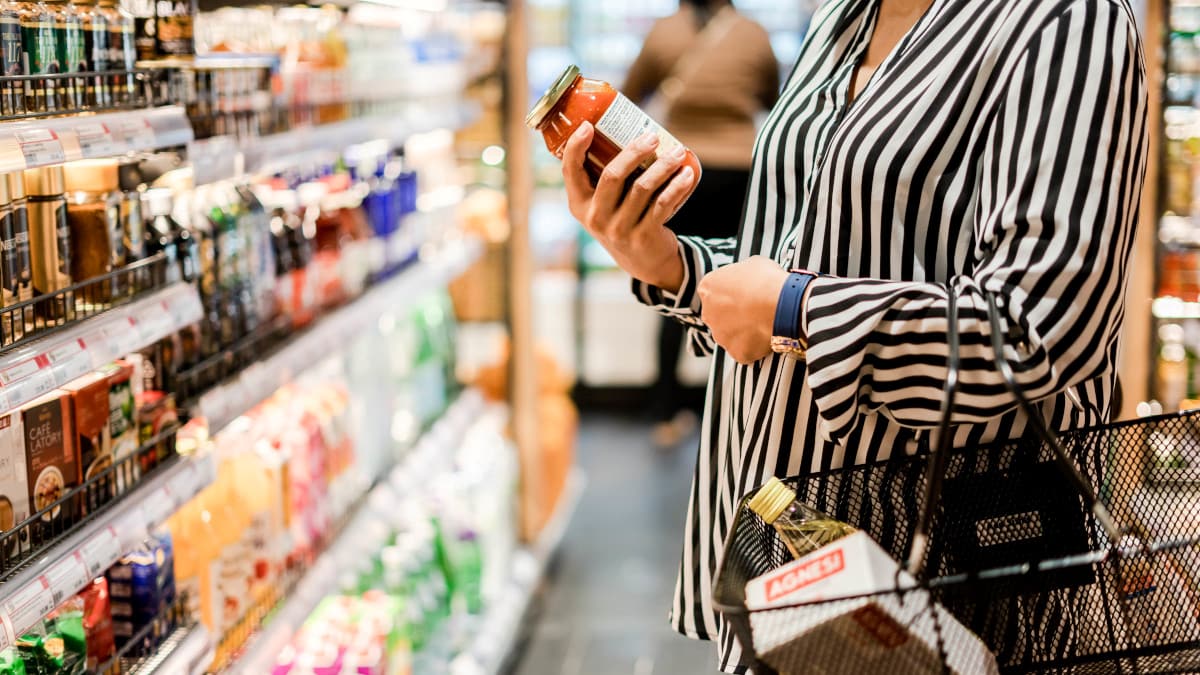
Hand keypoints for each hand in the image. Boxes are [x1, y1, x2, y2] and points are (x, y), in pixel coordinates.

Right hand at [562, 121, 694, 291]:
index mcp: (579, 205)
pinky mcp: (643, 237)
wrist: (644, 262)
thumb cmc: (624, 218)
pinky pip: (662, 205)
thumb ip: (606, 177)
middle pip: (612, 175)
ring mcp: (619, 230)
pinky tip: (688, 174)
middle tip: (652, 136)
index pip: (570, 172)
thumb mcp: (605, 204)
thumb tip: (626, 129)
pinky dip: (677, 186)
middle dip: (634, 151)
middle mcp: (595, 218)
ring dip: (663, 166)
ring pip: (642, 188)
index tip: (588, 126)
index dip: (575, 148)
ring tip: (677, 152)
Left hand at [698, 256, 789, 364]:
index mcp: (708, 288)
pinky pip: (744, 349)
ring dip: (743, 330)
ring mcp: (720, 336)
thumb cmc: (767, 280)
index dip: (732, 292)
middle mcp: (708, 313)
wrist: (782, 304)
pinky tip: (767, 336)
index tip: (747, 293)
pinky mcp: (736, 352)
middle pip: (720, 315)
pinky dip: (754, 345)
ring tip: (764, 322)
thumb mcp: (753, 264)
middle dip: (734, 313)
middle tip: (755, 309)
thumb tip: (747, 278)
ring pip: (730, 334)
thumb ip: (742, 273)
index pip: (714, 291)